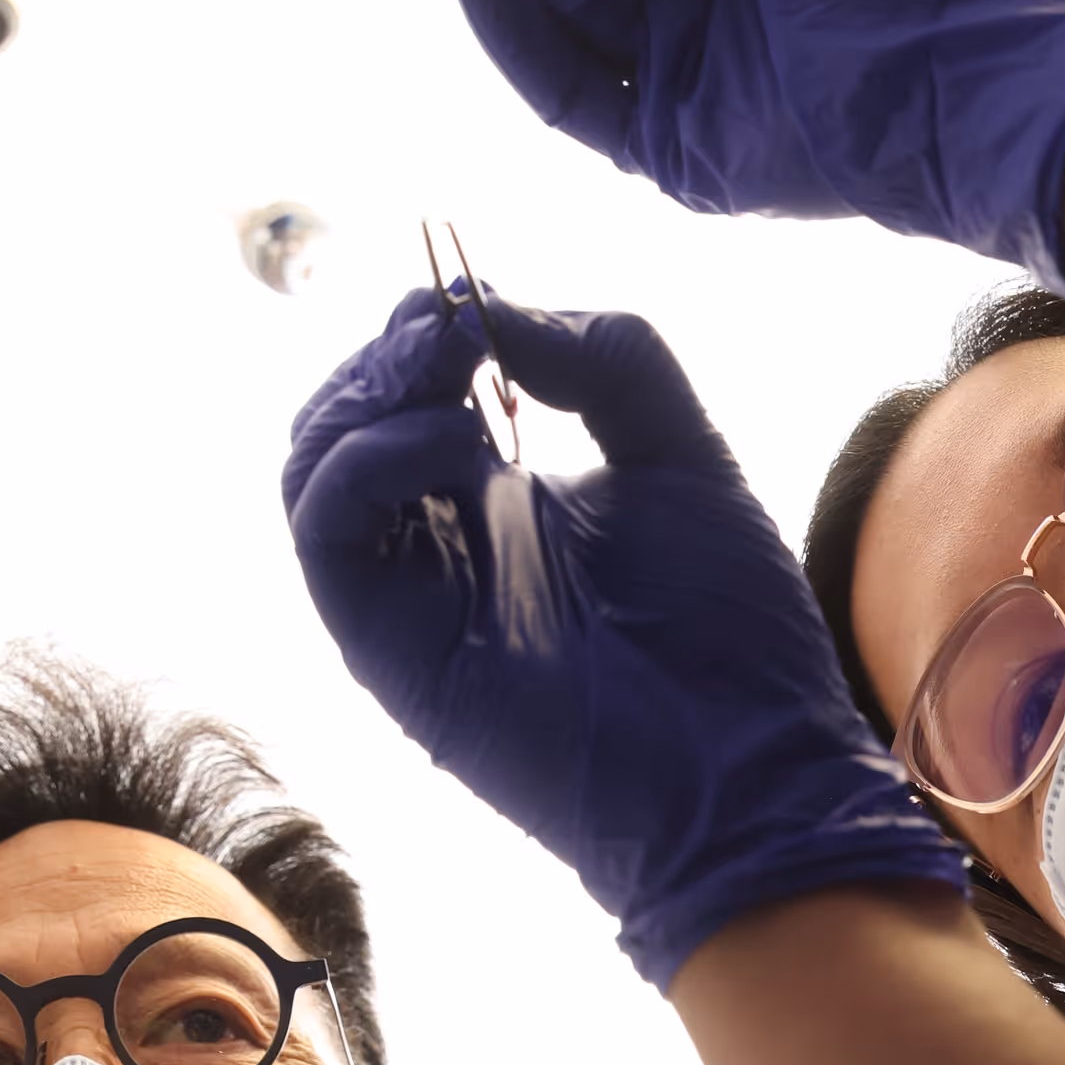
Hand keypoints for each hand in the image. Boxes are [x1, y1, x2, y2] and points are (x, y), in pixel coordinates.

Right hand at [285, 288, 963, 986]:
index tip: (476, 295)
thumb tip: (498, 309)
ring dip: (364, 391)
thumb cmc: (730, 631)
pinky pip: (328, 531)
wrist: (752, 769)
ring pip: (313, 468)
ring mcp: (407, 595)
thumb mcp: (681, 450)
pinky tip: (457, 440)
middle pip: (345, 420)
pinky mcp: (388, 645)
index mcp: (497, 502)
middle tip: (451, 323)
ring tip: (444, 362)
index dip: (426, 329)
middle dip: (386, 351)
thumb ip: (605, 357)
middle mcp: (437, 543)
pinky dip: (370, 460)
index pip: (410, 393)